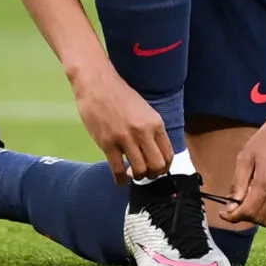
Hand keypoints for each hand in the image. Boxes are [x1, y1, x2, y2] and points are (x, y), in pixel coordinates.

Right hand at [71, 66, 172, 184]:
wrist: (97, 84)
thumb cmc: (120, 95)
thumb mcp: (144, 109)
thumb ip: (151, 129)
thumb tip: (154, 151)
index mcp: (155, 123)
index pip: (168, 154)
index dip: (165, 166)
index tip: (158, 169)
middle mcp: (143, 132)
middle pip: (157, 166)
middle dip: (153, 174)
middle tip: (146, 173)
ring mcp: (125, 139)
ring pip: (139, 171)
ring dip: (137, 176)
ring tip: (132, 174)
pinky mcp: (107, 143)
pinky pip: (117, 169)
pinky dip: (120, 180)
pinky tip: (120, 181)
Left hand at [218, 113, 265, 226]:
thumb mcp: (245, 157)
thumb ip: (237, 184)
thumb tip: (231, 207)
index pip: (249, 212)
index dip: (234, 217)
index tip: (223, 213)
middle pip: (260, 219)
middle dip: (243, 217)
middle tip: (233, 206)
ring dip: (255, 215)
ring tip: (245, 200)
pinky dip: (265, 208)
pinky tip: (257, 195)